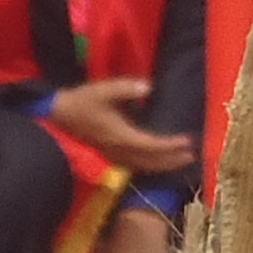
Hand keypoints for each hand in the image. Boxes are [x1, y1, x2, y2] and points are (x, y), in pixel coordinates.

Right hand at [50, 77, 198, 176]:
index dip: (170, 145)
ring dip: (163, 165)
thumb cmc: (83, 101)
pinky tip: (157, 162)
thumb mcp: (104, 90)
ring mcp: (113, 155)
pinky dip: (150, 165)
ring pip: (143, 166)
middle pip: (151, 161)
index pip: (151, 145)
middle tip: (193, 155)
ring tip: (181, 160)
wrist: (58, 115)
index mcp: (120, 136)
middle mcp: (119, 150)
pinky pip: (135, 165)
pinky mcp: (109, 155)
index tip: (188, 140)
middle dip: (172, 160)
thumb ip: (126, 88)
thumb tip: (148, 86)